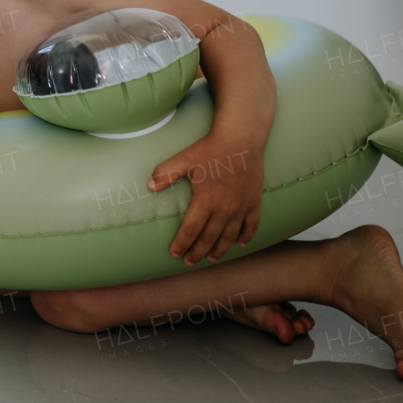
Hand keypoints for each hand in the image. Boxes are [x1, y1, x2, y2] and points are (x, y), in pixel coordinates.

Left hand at [148, 132, 263, 265]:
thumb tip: (149, 186)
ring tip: (212, 258)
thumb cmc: (210, 149)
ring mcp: (241, 208)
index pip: (191, 230)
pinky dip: (246, 236)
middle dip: (198, 252)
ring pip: (229, 236)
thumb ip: (165, 173)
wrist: (241, 140)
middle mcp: (224, 209)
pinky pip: (251, 225)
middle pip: (209, 238)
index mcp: (205, 201)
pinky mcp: (253, 203)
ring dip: (220, 249)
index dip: (181, 244)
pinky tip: (240, 243)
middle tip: (189, 261)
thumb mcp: (184, 159)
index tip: (174, 253)